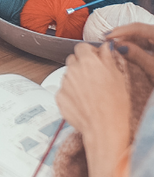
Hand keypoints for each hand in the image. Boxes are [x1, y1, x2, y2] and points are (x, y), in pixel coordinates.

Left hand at [56, 42, 130, 176]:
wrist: (105, 129)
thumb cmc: (115, 105)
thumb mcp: (118, 77)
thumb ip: (108, 57)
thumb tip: (106, 46)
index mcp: (87, 61)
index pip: (81, 47)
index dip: (89, 52)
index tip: (94, 59)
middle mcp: (72, 70)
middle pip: (72, 59)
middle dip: (81, 64)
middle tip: (93, 77)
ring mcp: (64, 84)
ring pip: (68, 75)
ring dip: (75, 79)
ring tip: (90, 93)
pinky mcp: (58, 97)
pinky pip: (63, 90)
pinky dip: (70, 94)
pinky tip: (83, 102)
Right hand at [107, 23, 153, 84]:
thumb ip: (137, 56)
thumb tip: (118, 46)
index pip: (139, 28)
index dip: (121, 31)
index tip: (106, 37)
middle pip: (141, 31)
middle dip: (124, 35)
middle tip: (108, 42)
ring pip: (145, 38)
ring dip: (130, 41)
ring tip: (116, 48)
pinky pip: (149, 45)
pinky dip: (138, 47)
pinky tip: (129, 52)